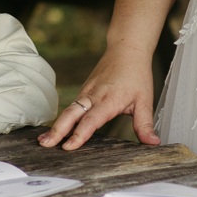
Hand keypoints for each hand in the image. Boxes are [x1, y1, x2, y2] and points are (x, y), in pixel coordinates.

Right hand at [37, 47, 161, 149]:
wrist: (126, 50)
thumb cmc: (136, 74)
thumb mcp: (145, 100)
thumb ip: (144, 124)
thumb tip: (152, 143)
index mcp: (109, 100)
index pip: (91, 120)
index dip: (79, 134)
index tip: (68, 146)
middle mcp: (93, 96)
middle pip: (71, 115)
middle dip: (58, 131)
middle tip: (45, 145)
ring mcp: (86, 93)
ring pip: (68, 111)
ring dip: (56, 126)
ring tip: (44, 141)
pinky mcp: (84, 92)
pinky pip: (71, 107)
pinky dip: (62, 119)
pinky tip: (56, 130)